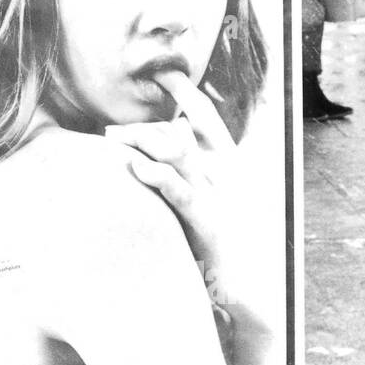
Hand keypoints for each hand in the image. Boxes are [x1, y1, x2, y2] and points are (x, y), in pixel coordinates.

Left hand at [104, 68, 276, 364]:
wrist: (251, 288)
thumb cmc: (224, 243)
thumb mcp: (213, 201)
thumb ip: (193, 176)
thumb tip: (163, 154)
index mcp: (232, 164)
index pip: (208, 120)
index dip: (188, 95)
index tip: (166, 76)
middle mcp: (227, 175)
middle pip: (182, 134)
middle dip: (146, 126)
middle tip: (113, 129)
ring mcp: (220, 196)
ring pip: (178, 156)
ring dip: (143, 144)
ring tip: (113, 141)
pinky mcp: (209, 222)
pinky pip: (181, 192)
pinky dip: (158, 176)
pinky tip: (136, 167)